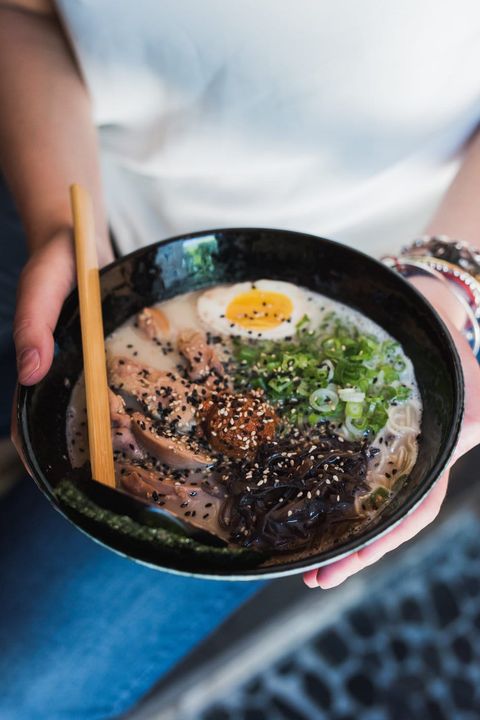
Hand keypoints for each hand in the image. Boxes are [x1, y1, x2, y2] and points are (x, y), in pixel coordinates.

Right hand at [10, 228, 113, 464]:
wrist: (80, 238)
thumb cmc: (54, 261)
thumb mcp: (40, 286)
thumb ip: (32, 323)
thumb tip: (29, 372)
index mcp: (39, 364)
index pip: (28, 418)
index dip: (35, 453)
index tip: (54, 483)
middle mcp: (62, 370)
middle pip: (65, 421)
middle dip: (80, 455)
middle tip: (108, 486)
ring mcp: (86, 364)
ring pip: (94, 407)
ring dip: (109, 434)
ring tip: (133, 467)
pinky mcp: (107, 353)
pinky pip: (116, 383)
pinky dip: (129, 401)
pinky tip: (152, 418)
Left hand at [304, 279, 479, 588]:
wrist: (417, 315)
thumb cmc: (443, 347)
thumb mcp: (469, 381)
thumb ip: (475, 410)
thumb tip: (479, 425)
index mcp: (433, 456)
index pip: (414, 508)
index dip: (387, 536)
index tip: (356, 558)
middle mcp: (404, 462)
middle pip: (381, 518)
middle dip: (353, 551)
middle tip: (318, 578)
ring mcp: (376, 452)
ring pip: (357, 502)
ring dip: (333, 535)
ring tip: (303, 564)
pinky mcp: (350, 435)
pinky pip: (334, 469)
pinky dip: (318, 494)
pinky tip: (294, 510)